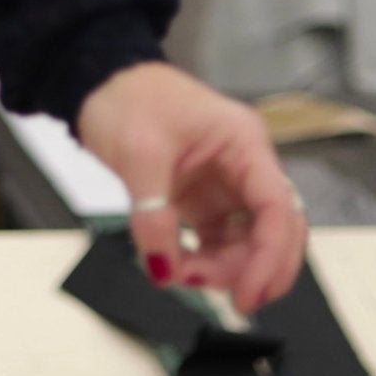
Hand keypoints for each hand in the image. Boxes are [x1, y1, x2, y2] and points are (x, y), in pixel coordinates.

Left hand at [75, 60, 306, 315]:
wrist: (98, 81)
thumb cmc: (126, 99)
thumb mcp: (137, 153)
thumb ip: (152, 214)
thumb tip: (163, 270)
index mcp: (244, 144)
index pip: (277, 209)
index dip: (270, 257)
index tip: (247, 295)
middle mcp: (245, 166)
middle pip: (273, 231)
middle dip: (250, 268)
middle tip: (210, 290)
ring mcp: (227, 185)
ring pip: (248, 242)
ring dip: (224, 268)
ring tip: (181, 274)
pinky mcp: (205, 198)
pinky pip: (220, 239)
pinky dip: (206, 259)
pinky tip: (180, 267)